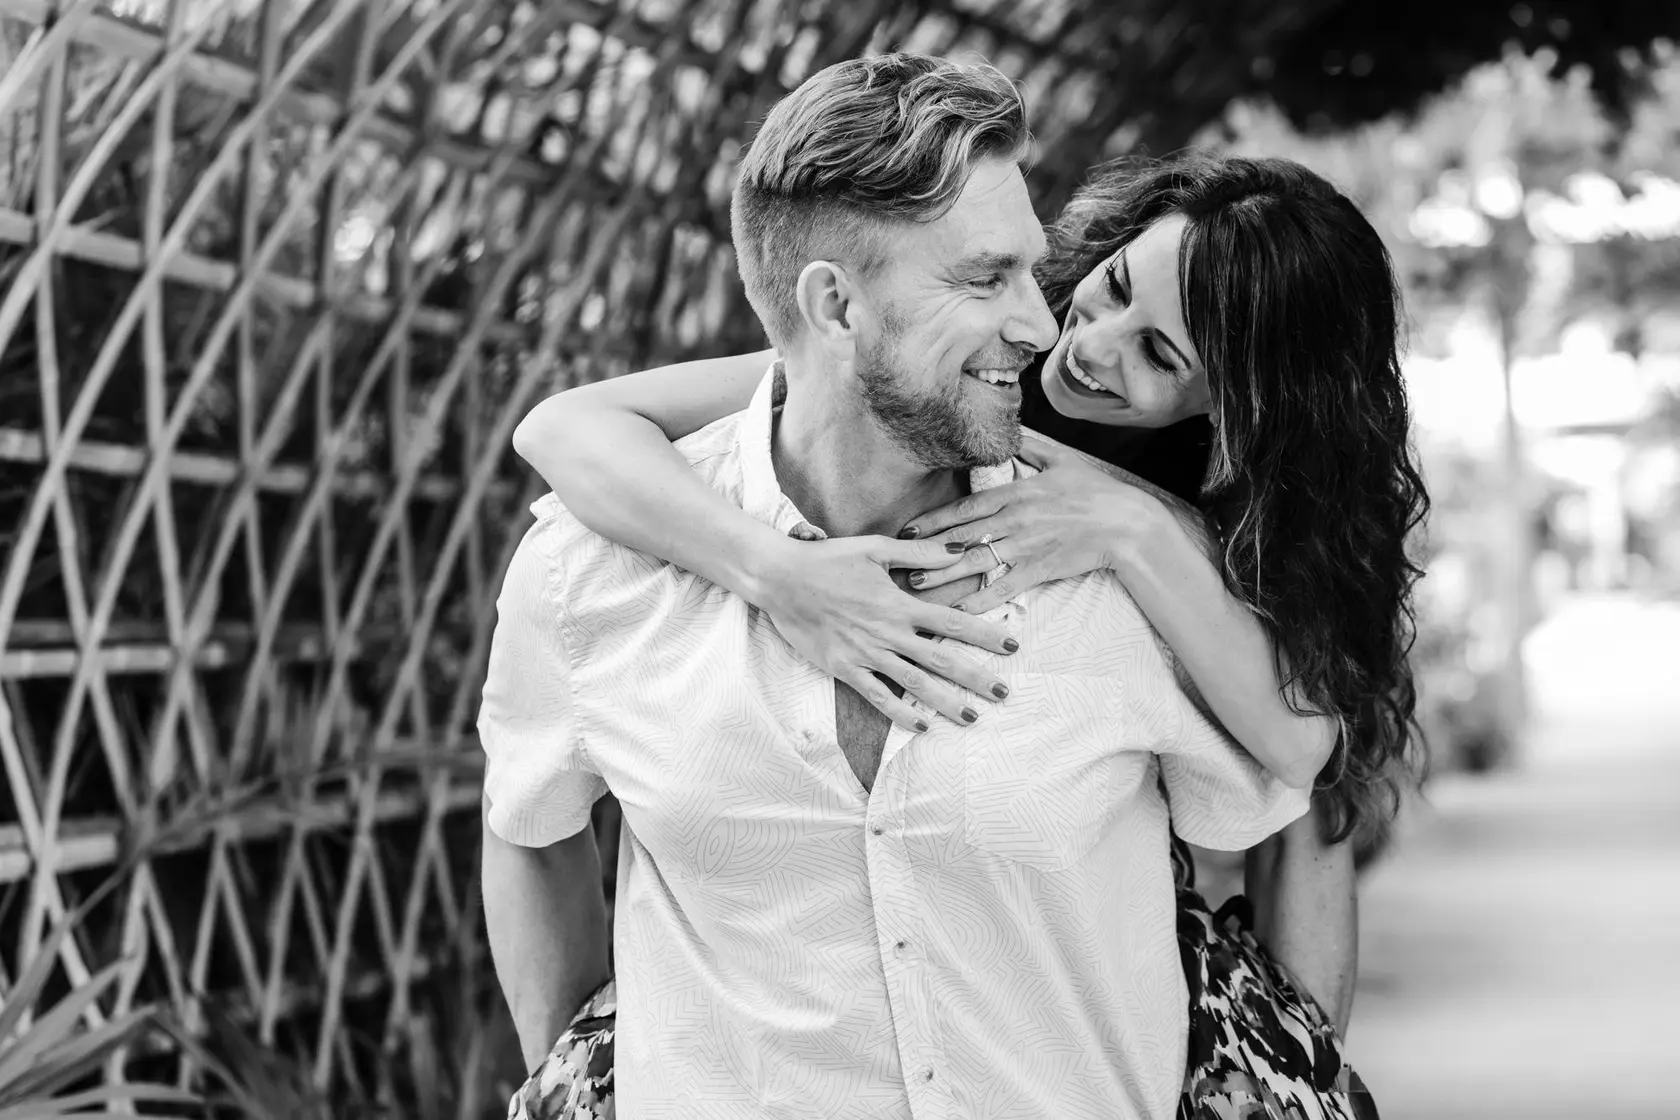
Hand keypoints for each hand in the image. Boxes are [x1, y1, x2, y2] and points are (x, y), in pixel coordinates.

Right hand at [752, 534, 1022, 730]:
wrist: (781, 579)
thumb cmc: (828, 559)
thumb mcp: (875, 548)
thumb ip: (920, 553)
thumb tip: (959, 551)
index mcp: (898, 604)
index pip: (952, 622)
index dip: (984, 634)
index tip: (1012, 644)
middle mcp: (887, 633)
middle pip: (941, 659)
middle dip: (975, 677)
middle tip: (1003, 693)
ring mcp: (865, 654)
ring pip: (914, 684)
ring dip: (945, 702)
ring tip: (973, 716)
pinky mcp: (844, 669)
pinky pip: (877, 697)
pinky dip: (901, 713)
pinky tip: (923, 726)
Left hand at [901, 435, 1167, 613]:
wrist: (1129, 525)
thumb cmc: (1097, 491)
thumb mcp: (1063, 460)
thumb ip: (1033, 446)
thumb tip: (1014, 427)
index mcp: (1017, 492)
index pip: (966, 508)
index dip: (934, 520)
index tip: (909, 529)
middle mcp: (1015, 520)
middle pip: (962, 536)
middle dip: (926, 549)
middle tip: (897, 560)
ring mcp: (1026, 547)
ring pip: (976, 563)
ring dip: (943, 576)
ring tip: (916, 585)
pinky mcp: (1039, 570)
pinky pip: (1003, 588)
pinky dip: (980, 601)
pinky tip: (958, 611)